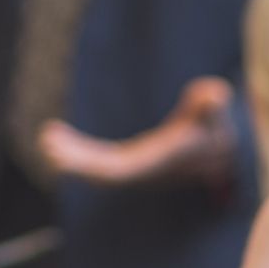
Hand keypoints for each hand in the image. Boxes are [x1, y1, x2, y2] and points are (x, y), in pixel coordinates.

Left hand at [38, 75, 236, 188]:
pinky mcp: (127, 161)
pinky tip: (53, 133)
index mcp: (156, 163)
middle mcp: (140, 171)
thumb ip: (213, 106)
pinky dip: (74, 149)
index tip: (66, 160)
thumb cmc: (216, 129)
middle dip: (74, 159)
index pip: (119, 170)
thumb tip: (215, 96)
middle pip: (100, 171)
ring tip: (46, 135)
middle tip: (47, 141)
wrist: (222, 149)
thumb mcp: (217, 115)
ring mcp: (132, 167)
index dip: (91, 166)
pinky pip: (95, 158)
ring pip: (93, 166)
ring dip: (70, 153)